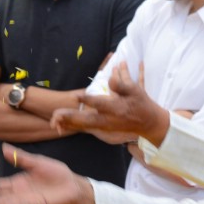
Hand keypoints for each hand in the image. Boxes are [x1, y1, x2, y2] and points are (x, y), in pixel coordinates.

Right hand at [0, 144, 94, 203]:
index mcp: (20, 181)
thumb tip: (4, 147)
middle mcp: (21, 193)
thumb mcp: (37, 162)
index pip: (0, 185)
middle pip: (0, 196)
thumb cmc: (58, 173)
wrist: (74, 185)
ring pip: (6, 203)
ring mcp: (27, 200)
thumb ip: (21, 158)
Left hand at [51, 63, 170, 144]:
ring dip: (70, 123)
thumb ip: (123, 83)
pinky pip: (86, 129)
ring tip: (54, 122)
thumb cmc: (141, 104)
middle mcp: (109, 120)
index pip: (100, 103)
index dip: (88, 99)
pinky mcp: (104, 129)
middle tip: (56, 115)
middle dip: (71, 117)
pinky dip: (75, 127)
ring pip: (84, 126)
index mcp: (117, 108)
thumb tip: (111, 74)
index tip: (76, 95)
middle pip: (87, 120)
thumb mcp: (136, 90)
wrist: (149, 124)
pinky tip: (63, 126)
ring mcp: (106, 127)